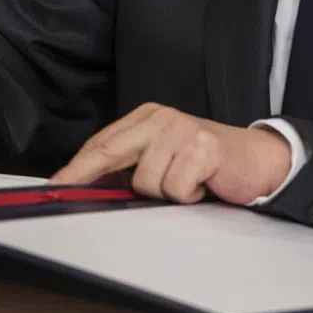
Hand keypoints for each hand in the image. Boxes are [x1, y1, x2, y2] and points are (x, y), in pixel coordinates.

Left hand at [51, 104, 292, 204]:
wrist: (257, 160)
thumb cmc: (206, 163)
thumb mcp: (164, 158)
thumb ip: (133, 165)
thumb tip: (92, 185)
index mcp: (149, 117)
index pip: (104, 142)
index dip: (77, 166)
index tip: (56, 184)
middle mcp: (162, 119)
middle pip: (111, 151)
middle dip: (85, 174)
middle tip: (64, 189)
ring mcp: (182, 131)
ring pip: (145, 181)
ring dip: (165, 194)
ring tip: (186, 184)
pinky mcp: (202, 148)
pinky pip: (175, 189)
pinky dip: (188, 196)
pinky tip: (202, 184)